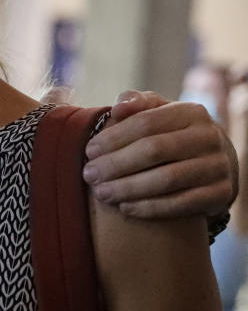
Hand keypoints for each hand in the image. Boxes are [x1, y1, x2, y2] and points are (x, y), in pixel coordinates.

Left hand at [81, 90, 237, 218]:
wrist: (215, 161)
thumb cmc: (172, 133)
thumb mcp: (157, 112)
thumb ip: (136, 103)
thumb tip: (119, 108)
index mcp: (190, 112)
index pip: (145, 123)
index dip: (113, 138)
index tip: (89, 151)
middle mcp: (208, 137)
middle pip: (154, 151)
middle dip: (116, 164)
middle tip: (89, 175)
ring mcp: (218, 166)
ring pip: (167, 180)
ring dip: (128, 188)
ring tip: (101, 193)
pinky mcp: (221, 193)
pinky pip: (181, 203)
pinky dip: (150, 207)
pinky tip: (125, 208)